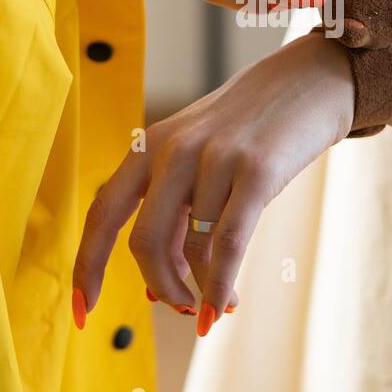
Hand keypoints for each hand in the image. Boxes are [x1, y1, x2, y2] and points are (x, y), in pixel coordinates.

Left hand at [72, 33, 354, 335]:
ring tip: (217, 306)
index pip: (103, 213)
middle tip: (181, 307)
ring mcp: (215, 158)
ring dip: (200, 290)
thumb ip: (174, 212)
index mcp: (150, 145)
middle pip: (144, 242)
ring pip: (190, 249)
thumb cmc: (251, 129)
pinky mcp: (256, 171)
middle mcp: (174, 149)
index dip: (87, 267)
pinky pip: (229, 243)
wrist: (310, 79)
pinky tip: (221, 307)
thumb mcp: (200, 160)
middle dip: (161, 287)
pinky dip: (220, 284)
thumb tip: (155, 290)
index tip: (81, 312)